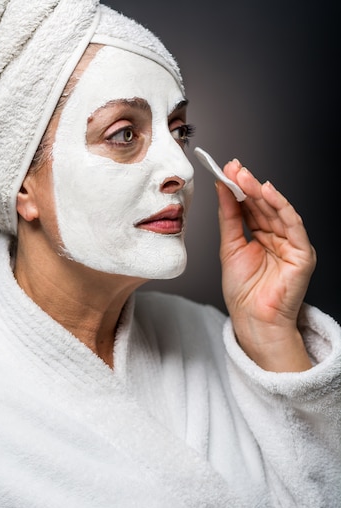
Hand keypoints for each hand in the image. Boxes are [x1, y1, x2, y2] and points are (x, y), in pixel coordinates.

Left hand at [216, 159, 315, 371]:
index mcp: (262, 237)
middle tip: (234, 168)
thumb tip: (223, 189)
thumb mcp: (230, 247)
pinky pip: (293, 225)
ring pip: (278, 211)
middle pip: (264, 206)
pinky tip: (267, 192)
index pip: (251, 207)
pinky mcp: (303, 253)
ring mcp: (292, 245)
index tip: (226, 171)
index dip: (240, 189)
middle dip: (249, 185)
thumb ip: (229, 217)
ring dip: (261, 192)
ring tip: (244, 176)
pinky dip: (281, 207)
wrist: (253, 320)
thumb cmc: (243, 292)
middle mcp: (278, 238)